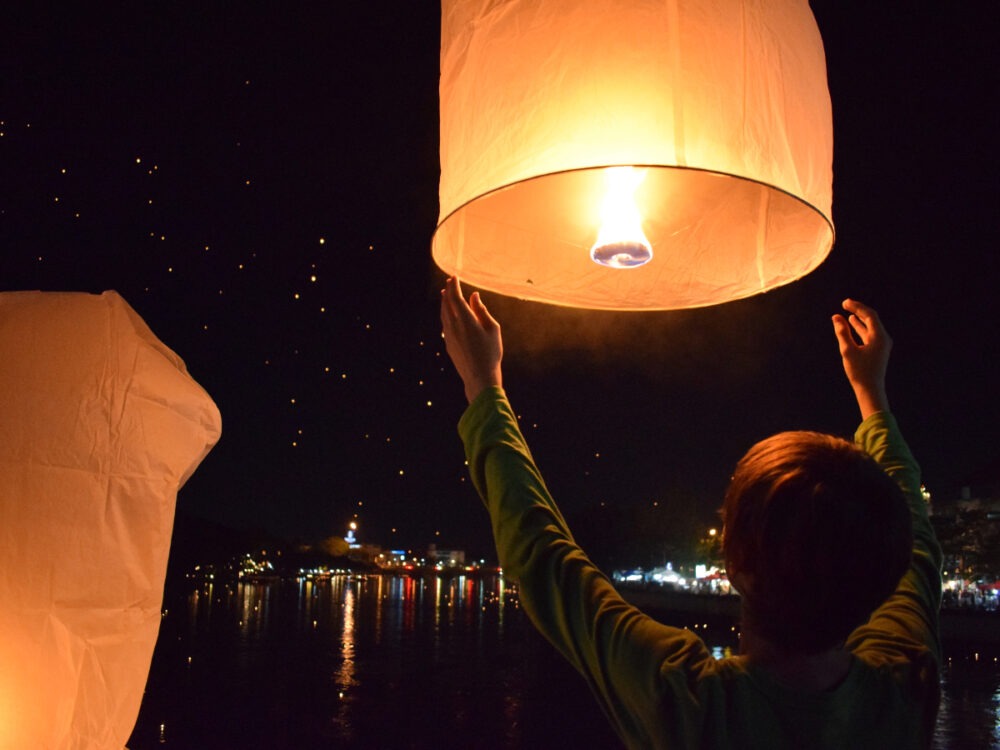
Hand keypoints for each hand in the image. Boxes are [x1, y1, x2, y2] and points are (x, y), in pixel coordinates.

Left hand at [440, 276, 502, 402]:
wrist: (479, 377)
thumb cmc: (491, 353)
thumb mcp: (492, 328)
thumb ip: (481, 310)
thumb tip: (474, 296)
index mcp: (465, 320)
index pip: (456, 297)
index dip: (454, 285)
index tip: (454, 276)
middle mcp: (453, 326)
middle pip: (447, 303)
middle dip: (448, 291)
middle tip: (450, 282)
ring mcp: (449, 336)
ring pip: (443, 314)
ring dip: (445, 302)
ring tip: (446, 294)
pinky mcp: (448, 344)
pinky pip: (444, 323)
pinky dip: (445, 313)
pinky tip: (448, 313)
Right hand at [832, 299, 890, 418]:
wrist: (870, 390)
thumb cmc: (859, 371)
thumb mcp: (848, 350)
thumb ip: (842, 332)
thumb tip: (836, 317)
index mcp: (879, 336)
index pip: (869, 315)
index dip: (857, 306)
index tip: (844, 303)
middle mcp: (883, 338)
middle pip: (871, 319)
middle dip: (858, 311)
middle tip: (845, 304)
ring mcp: (882, 345)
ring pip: (870, 327)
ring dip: (859, 320)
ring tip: (849, 314)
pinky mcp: (878, 350)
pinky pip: (869, 334)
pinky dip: (860, 329)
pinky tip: (853, 326)